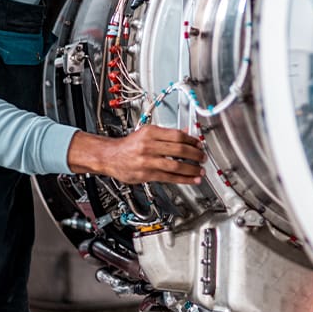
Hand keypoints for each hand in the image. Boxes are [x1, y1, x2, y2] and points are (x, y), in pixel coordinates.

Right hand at [67, 125, 205, 184]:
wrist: (110, 157)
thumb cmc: (129, 145)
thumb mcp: (146, 132)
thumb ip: (166, 134)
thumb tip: (185, 132)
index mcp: (150, 132)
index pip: (177, 135)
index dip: (192, 141)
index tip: (199, 144)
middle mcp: (149, 146)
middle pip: (179, 150)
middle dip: (195, 154)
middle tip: (203, 157)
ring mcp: (147, 161)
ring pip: (175, 166)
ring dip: (191, 169)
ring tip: (200, 170)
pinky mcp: (146, 174)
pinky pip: (169, 177)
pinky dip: (183, 179)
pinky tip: (191, 179)